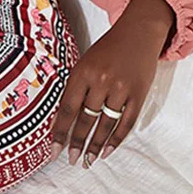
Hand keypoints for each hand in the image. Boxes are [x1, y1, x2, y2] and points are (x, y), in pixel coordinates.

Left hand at [49, 0, 173, 166]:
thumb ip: (73, 89)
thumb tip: (58, 120)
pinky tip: (107, 151)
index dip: (59, 132)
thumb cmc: (106, 50)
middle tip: (71, 160)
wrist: (138, 32)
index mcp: (82, 72)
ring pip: (105, 124)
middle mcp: (101, 81)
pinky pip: (126, 122)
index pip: (67, 109)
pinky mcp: (139, 94)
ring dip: (95, 145)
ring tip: (88, 160)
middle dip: (76, 143)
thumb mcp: (83, 64)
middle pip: (86, 119)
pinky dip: (116, 139)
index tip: (53, 151)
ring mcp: (122, 88)